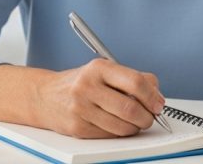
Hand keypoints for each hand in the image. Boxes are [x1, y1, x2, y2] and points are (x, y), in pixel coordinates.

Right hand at [34, 58, 165, 137]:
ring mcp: (81, 108)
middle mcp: (88, 86)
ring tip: (134, 122)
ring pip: (122, 126)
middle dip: (147, 116)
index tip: (158, 103)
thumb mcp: (104, 70)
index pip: (135, 82)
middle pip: (130, 108)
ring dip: (135, 127)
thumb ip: (132, 78)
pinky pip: (110, 135)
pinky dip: (120, 133)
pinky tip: (117, 125)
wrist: (45, 96)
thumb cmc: (80, 83)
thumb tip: (156, 94)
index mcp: (99, 68)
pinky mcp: (78, 128)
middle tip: (150, 116)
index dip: (152, 96)